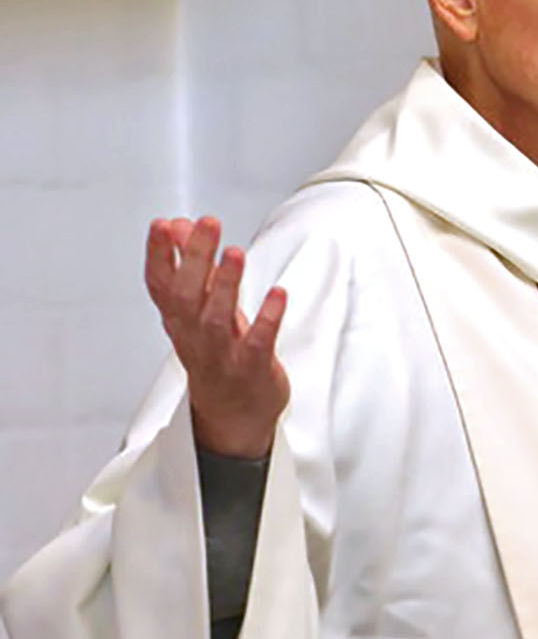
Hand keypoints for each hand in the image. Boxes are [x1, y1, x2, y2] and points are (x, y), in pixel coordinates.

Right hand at [144, 217, 289, 459]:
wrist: (233, 414)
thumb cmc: (218, 354)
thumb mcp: (200, 309)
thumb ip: (192, 267)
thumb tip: (179, 226)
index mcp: (180, 319)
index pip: (161, 284)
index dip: (158, 255)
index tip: (162, 224)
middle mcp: (195, 335)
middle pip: (187, 295)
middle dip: (195, 258)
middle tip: (208, 224)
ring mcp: (223, 353)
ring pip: (217, 318)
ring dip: (226, 284)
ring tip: (235, 252)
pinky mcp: (253, 367)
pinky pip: (259, 342)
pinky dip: (268, 317)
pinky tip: (278, 293)